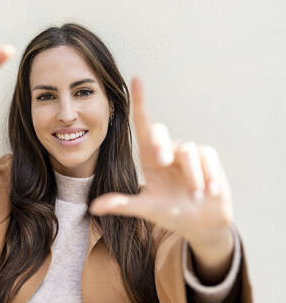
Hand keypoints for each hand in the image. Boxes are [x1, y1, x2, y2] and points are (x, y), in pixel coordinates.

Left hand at [89, 76, 233, 243]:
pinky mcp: (208, 157)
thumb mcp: (146, 208)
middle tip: (162, 162)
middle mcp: (166, 151)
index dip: (140, 101)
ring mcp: (188, 153)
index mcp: (148, 158)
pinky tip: (208, 191)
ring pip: (187, 149)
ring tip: (195, 196)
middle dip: (160, 144)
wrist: (200, 223)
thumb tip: (93, 207)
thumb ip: (121, 204)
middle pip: (159, 131)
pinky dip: (208, 174)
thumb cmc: (169, 212)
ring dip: (191, 175)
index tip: (135, 79)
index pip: (142, 125)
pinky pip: (207, 155)